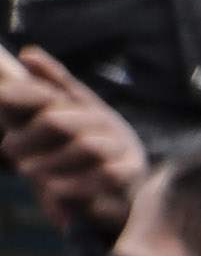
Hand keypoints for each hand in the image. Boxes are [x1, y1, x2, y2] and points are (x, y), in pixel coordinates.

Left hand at [5, 53, 143, 233]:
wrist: (128, 201)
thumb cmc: (81, 165)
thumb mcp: (56, 133)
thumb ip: (38, 100)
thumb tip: (28, 54)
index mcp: (85, 104)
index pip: (55, 88)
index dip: (27, 92)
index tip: (0, 98)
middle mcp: (105, 120)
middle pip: (61, 121)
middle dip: (29, 137)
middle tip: (7, 149)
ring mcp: (122, 146)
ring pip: (84, 147)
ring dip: (50, 162)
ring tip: (26, 171)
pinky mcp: (132, 173)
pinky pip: (105, 175)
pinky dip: (74, 185)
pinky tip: (52, 192)